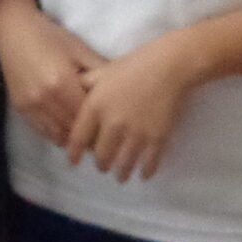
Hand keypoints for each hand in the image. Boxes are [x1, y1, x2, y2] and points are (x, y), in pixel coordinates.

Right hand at [0, 0, 103, 147]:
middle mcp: (44, 98)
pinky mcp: (20, 108)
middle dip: (89, 136)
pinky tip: (68, 132)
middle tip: (105, 139)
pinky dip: (57, 134)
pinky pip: (42, 130)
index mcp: (62, 83)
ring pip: (57, 134)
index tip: (113, 129)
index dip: (101, 125)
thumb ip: (99, 70)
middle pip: (72, 128)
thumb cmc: (50, 36)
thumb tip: (122, 87)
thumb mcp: (79, 49)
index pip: (86, 115)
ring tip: (88, 139)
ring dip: (73, 139)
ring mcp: (30, 105)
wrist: (14, 30)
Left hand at [65, 37, 194, 182]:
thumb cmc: (133, 65)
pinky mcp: (157, 138)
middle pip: (102, 156)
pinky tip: (144, 175)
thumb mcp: (102, 72)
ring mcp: (136, 134)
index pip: (79, 138)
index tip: (73, 162)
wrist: (169, 65)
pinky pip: (149, 162)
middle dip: (101, 165)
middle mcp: (113, 124)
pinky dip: (145, 171)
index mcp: (95, 107)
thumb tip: (71, 95)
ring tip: (121, 176)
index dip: (74, 153)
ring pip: (124, 164)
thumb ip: (85, 86)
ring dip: (121, 173)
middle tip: (102, 167)